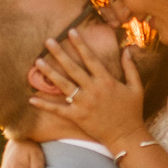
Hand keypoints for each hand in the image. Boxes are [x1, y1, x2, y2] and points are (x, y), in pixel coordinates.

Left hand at [29, 27, 146, 151]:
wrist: (127, 136)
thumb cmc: (132, 112)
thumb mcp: (136, 87)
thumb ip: (130, 68)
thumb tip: (127, 50)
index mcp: (107, 80)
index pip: (91, 58)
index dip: (80, 44)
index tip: (71, 31)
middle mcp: (93, 90)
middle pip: (73, 68)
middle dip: (60, 53)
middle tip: (48, 41)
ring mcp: (84, 104)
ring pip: (63, 85)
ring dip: (49, 73)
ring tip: (38, 62)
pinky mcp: (77, 117)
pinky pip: (58, 110)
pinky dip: (45, 105)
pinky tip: (32, 98)